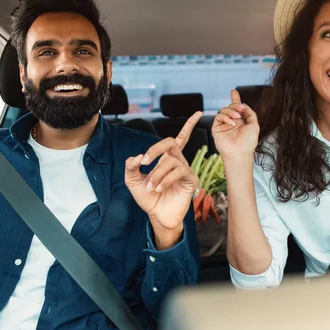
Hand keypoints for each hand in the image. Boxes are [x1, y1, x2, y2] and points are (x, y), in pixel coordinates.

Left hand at [125, 111, 201, 248]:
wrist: (158, 216)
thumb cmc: (148, 198)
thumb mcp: (133, 181)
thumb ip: (131, 166)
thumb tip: (137, 156)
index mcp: (167, 158)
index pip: (181, 138)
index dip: (189, 125)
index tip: (198, 113)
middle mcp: (178, 160)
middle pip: (171, 142)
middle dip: (155, 149)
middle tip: (144, 162)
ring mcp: (186, 169)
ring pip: (170, 160)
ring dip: (156, 173)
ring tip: (151, 187)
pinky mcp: (191, 180)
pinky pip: (178, 171)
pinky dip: (165, 179)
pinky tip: (158, 189)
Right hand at [212, 90, 258, 159]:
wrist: (239, 152)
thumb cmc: (248, 142)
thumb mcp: (254, 125)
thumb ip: (250, 113)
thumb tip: (244, 105)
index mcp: (241, 121)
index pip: (237, 108)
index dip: (235, 98)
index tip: (233, 91)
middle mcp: (232, 122)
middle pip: (231, 106)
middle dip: (236, 105)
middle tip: (240, 109)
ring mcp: (224, 124)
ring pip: (224, 110)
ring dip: (231, 111)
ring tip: (237, 118)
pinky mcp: (217, 127)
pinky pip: (219, 116)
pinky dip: (226, 117)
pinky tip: (232, 123)